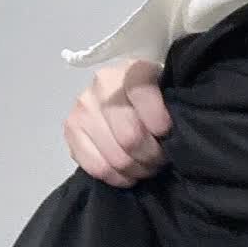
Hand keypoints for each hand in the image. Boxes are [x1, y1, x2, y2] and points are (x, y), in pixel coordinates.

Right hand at [63, 57, 171, 186]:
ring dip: (137, 169)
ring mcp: (83, 107)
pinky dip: (117, 177)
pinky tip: (127, 173)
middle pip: (129, 137)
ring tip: (146, 165)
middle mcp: (102, 85)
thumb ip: (173, 105)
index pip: (141, 92)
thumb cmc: (157, 96)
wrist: (127, 94)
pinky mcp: (71, 129)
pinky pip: (96, 167)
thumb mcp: (171, 92)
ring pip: (115, 157)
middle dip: (152, 155)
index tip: (167, 133)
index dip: (158, 120)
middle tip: (160, 158)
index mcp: (132, 69)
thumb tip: (177, 134)